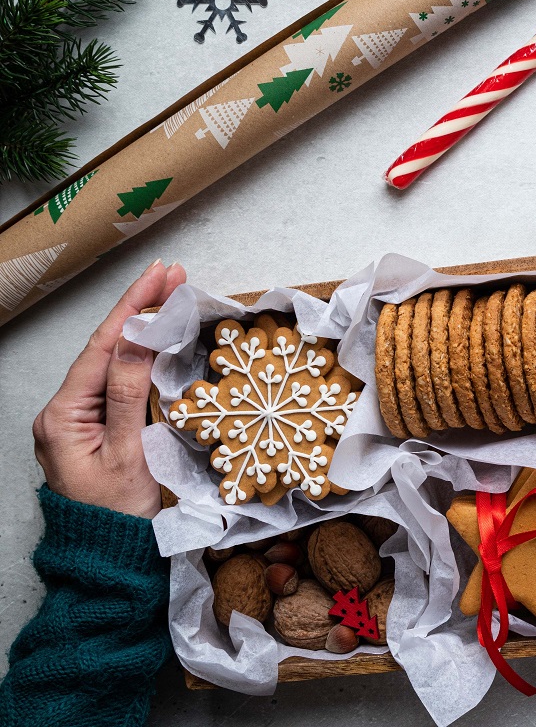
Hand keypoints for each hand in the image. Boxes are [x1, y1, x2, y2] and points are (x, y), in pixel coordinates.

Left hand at [33, 260, 186, 518]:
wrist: (107, 561)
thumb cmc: (119, 516)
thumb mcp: (129, 453)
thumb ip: (129, 394)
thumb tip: (137, 340)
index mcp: (64, 416)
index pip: (103, 347)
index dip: (133, 307)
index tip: (161, 275)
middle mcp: (62, 413)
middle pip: (103, 349)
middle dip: (138, 309)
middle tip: (172, 276)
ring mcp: (74, 421)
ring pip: (109, 364)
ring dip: (139, 330)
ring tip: (167, 298)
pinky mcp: (91, 430)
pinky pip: (113, 384)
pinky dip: (136, 357)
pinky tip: (154, 341)